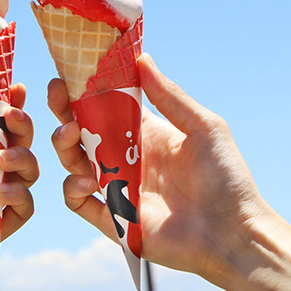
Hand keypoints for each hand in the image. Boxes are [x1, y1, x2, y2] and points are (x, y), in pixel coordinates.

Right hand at [48, 53, 264, 285]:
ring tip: (70, 133)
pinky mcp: (113, 219)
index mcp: (145, 133)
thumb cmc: (226, 177)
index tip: (71, 71)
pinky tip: (87, 180)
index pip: (104, 106)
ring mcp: (117, 188)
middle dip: (63, 110)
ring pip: (72, 162)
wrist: (233, 232)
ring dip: (63, 144)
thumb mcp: (202, 126)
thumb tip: (140, 57)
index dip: (84, 89)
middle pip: (80, 130)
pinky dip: (73, 189)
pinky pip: (78, 202)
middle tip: (57, 93)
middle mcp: (125, 158)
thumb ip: (169, 95)